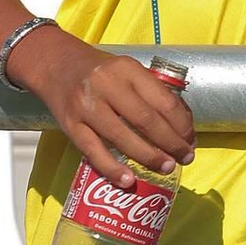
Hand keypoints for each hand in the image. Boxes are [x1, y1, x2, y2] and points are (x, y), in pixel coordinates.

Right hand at [12, 27, 194, 184]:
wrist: (55, 64)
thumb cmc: (99, 71)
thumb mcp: (127, 70)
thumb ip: (150, 92)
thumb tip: (180, 125)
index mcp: (127, 70)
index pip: (162, 100)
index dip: (181, 123)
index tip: (190, 137)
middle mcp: (106, 86)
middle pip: (145, 120)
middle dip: (170, 143)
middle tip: (185, 157)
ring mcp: (86, 107)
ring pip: (122, 137)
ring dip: (148, 156)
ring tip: (166, 167)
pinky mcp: (69, 125)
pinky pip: (94, 152)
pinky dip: (112, 169)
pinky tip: (128, 181)